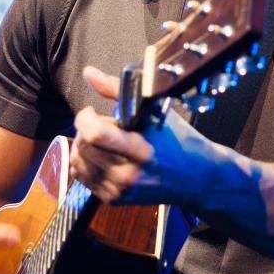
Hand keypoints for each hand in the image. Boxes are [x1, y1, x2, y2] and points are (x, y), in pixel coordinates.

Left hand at [70, 65, 214, 206]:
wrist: (196, 178)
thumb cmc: (177, 140)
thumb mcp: (154, 111)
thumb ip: (117, 90)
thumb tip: (89, 73)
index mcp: (142, 151)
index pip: (95, 135)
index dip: (85, 118)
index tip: (92, 111)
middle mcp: (128, 174)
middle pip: (84, 146)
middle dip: (85, 129)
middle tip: (101, 124)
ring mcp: (120, 190)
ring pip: (78, 162)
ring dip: (83, 145)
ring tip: (101, 140)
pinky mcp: (113, 199)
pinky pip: (81, 177)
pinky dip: (85, 162)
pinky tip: (101, 155)